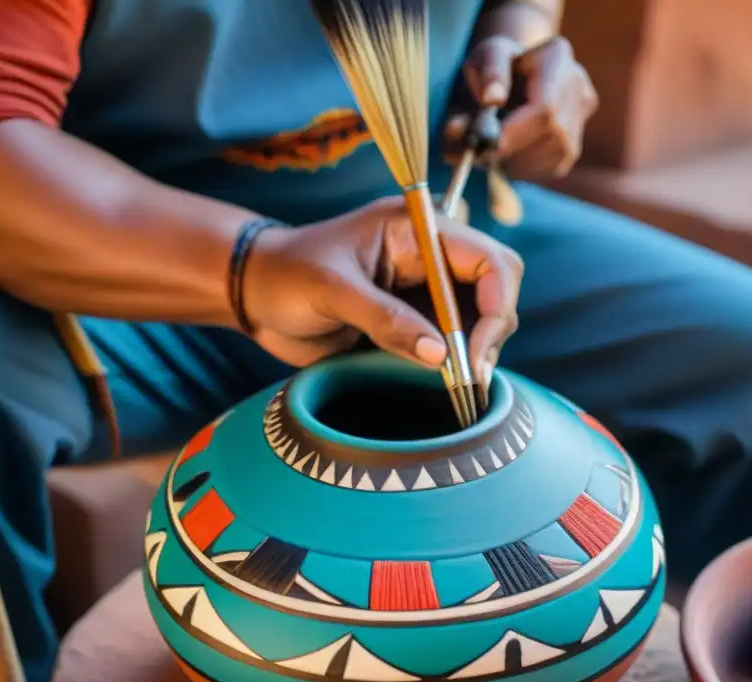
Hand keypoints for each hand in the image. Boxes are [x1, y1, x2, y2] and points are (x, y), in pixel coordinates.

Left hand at [242, 196, 521, 378]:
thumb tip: (441, 355)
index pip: (487, 259)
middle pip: (496, 287)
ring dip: (478, 350)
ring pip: (482, 317)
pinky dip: (460, 362)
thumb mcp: (332, 291)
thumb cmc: (284, 276)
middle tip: (469, 373)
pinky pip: (457, 339)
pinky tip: (448, 381)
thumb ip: (386, 319)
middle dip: (492, 330)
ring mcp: (427, 288)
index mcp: (416, 228)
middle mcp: (431, 255)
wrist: (255, 296)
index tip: (473, 354)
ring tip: (459, 382)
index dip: (494, 305)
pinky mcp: (417, 319)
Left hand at [445, 35, 598, 180]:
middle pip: (554, 135)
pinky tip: (508, 157)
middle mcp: (578, 87)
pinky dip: (526, 169)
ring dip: (519, 164)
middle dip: (515, 152)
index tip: (487, 147)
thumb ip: (487, 72)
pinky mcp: (575, 143)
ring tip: (491, 153)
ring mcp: (581, 118)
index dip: (518, 132)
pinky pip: (553, 167)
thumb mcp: (484, 55)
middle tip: (481, 155)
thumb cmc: (495, 64)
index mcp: (558, 57)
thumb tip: (491, 98)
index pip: (546, 106)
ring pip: (555, 156)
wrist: (511, 75)